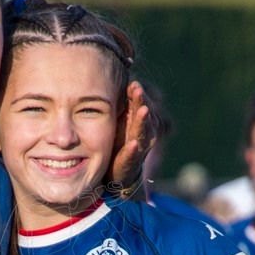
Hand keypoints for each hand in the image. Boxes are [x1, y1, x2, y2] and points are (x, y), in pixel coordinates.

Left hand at [107, 81, 152, 196]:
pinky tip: (133, 143)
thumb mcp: (118, 121)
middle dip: (142, 101)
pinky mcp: (131, 161)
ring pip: (143, 131)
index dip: (137, 93)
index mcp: (138, 120)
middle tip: (137, 89)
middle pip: (144, 113)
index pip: (139, 103)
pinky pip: (133, 154)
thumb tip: (110, 81)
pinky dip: (133, 149)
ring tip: (143, 109)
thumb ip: (120, 105)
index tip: (133, 82)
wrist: (120, 172)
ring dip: (142, 120)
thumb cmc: (119, 142)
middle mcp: (143, 132)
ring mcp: (139, 147)